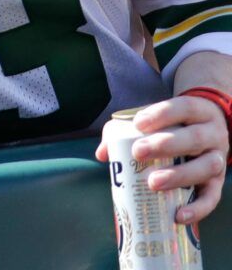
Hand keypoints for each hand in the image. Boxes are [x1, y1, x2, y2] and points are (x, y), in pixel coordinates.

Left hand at [96, 95, 228, 223]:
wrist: (208, 132)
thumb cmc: (175, 126)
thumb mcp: (159, 120)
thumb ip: (129, 130)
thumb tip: (103, 154)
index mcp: (198, 112)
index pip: (183, 108)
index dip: (162, 115)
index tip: (138, 124)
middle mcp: (213, 134)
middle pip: (194, 138)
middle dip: (166, 145)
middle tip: (138, 152)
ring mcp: (219, 159)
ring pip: (207, 166)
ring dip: (179, 175)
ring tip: (153, 182)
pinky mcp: (219, 183)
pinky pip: (213, 197)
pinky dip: (197, 208)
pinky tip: (178, 214)